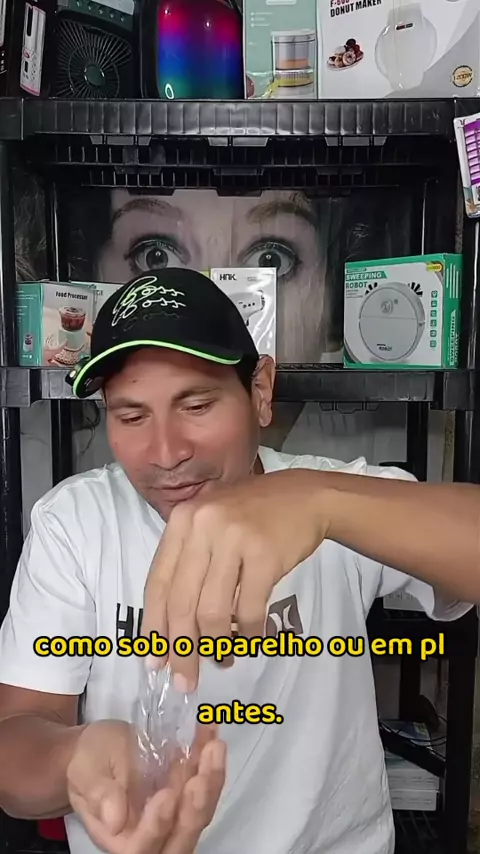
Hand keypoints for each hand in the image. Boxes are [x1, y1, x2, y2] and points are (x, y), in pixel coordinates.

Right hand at [67, 720, 225, 853]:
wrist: (99, 750)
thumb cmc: (88, 763)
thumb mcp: (86, 771)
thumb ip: (99, 793)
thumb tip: (115, 819)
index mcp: (121, 838)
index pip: (143, 846)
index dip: (157, 826)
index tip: (166, 793)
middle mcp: (152, 834)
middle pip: (182, 835)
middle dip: (199, 804)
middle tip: (205, 768)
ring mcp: (173, 816)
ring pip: (199, 811)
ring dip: (211, 779)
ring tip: (214, 745)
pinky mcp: (185, 796)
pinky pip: (204, 785)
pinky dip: (210, 761)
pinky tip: (211, 734)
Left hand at [142, 469, 325, 689]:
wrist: (304, 497)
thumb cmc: (252, 517)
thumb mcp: (210, 526)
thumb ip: (189, 564)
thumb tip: (172, 628)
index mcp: (182, 521)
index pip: (157, 583)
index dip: (154, 627)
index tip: (154, 661)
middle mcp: (202, 526)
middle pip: (181, 602)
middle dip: (181, 648)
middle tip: (185, 679)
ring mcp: (233, 538)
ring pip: (212, 610)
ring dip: (217, 645)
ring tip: (223, 660)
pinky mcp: (263, 554)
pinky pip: (249, 609)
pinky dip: (250, 632)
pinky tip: (254, 639)